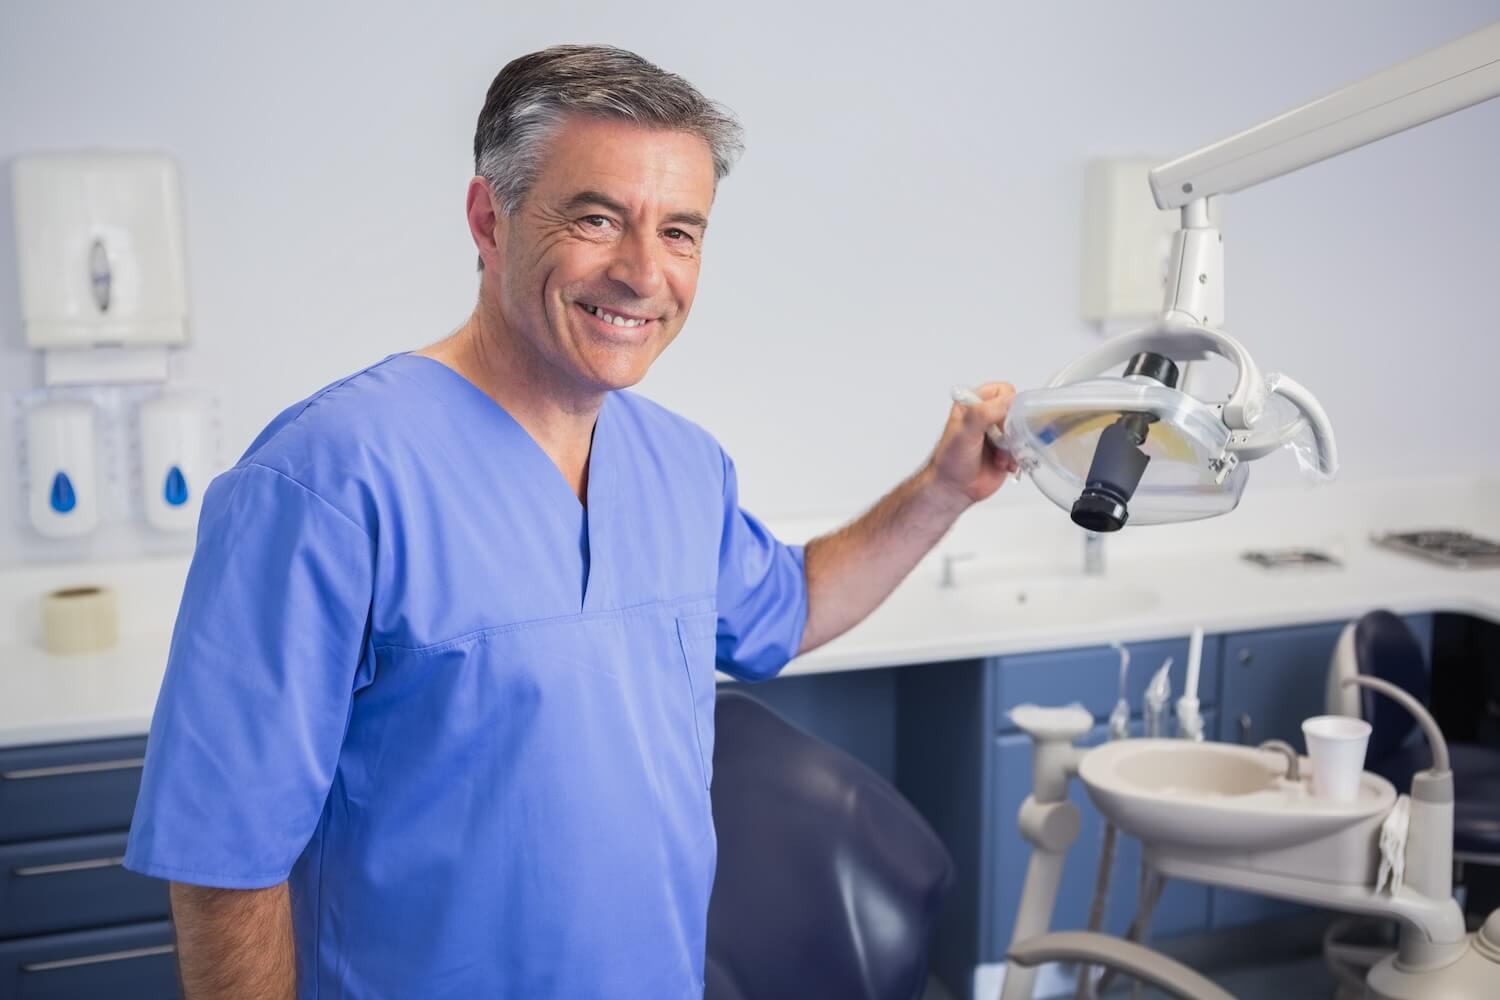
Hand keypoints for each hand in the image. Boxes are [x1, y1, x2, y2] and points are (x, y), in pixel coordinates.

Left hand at [924, 381, 1018, 507]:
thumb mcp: (964, 432)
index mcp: (974, 404)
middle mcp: (987, 416)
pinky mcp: (1007, 449)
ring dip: (1012, 446)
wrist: (953, 488)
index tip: (997, 424)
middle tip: (998, 441)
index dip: (1005, 406)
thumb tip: (1006, 402)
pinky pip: (1024, 447)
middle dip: (1010, 430)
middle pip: (1017, 411)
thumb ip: (982, 413)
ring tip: (998, 456)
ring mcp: (999, 433)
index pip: (1003, 391)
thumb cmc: (950, 460)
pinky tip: (1002, 464)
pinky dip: (1016, 457)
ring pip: (1022, 430)